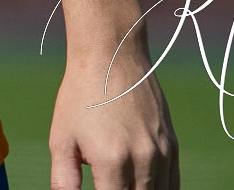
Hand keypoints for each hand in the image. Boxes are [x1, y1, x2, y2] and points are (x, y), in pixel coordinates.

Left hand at [49, 55, 177, 189]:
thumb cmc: (81, 97)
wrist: (112, 57)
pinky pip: (172, 184)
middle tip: (108, 185)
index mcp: (112, 160)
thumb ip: (64, 181)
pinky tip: (141, 187)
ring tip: (120, 184)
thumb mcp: (61, 139)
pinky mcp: (172, 145)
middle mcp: (143, 159)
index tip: (99, 189)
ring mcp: (162, 153)